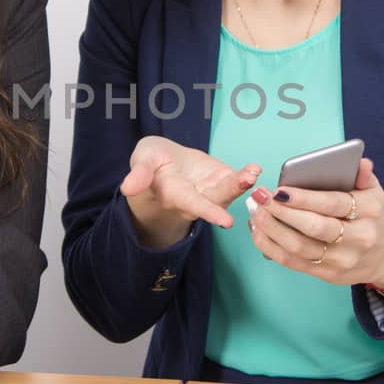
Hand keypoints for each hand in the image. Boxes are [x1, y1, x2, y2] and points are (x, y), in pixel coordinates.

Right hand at [121, 136, 259, 248]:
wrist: (164, 162)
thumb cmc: (151, 164)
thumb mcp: (141, 161)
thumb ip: (139, 174)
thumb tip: (128, 188)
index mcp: (176, 196)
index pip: (193, 204)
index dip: (209, 212)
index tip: (226, 221)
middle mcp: (197, 197)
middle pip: (216, 199)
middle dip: (230, 192)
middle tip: (246, 185)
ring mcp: (212, 189)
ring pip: (228, 190)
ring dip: (241, 184)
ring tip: (252, 173)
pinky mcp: (222, 177)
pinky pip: (236, 179)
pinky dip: (246, 175)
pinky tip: (256, 168)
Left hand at [247, 158, 383, 292]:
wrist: (383, 256)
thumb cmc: (369, 216)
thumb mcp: (373, 192)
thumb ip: (363, 176)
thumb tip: (360, 162)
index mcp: (370, 212)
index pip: (334, 204)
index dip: (304, 198)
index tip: (279, 190)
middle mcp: (359, 238)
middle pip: (315, 227)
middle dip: (282, 212)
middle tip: (260, 197)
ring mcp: (342, 260)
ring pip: (299, 247)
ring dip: (271, 229)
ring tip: (255, 211)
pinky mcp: (327, 274)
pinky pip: (292, 262)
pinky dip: (270, 246)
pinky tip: (257, 230)